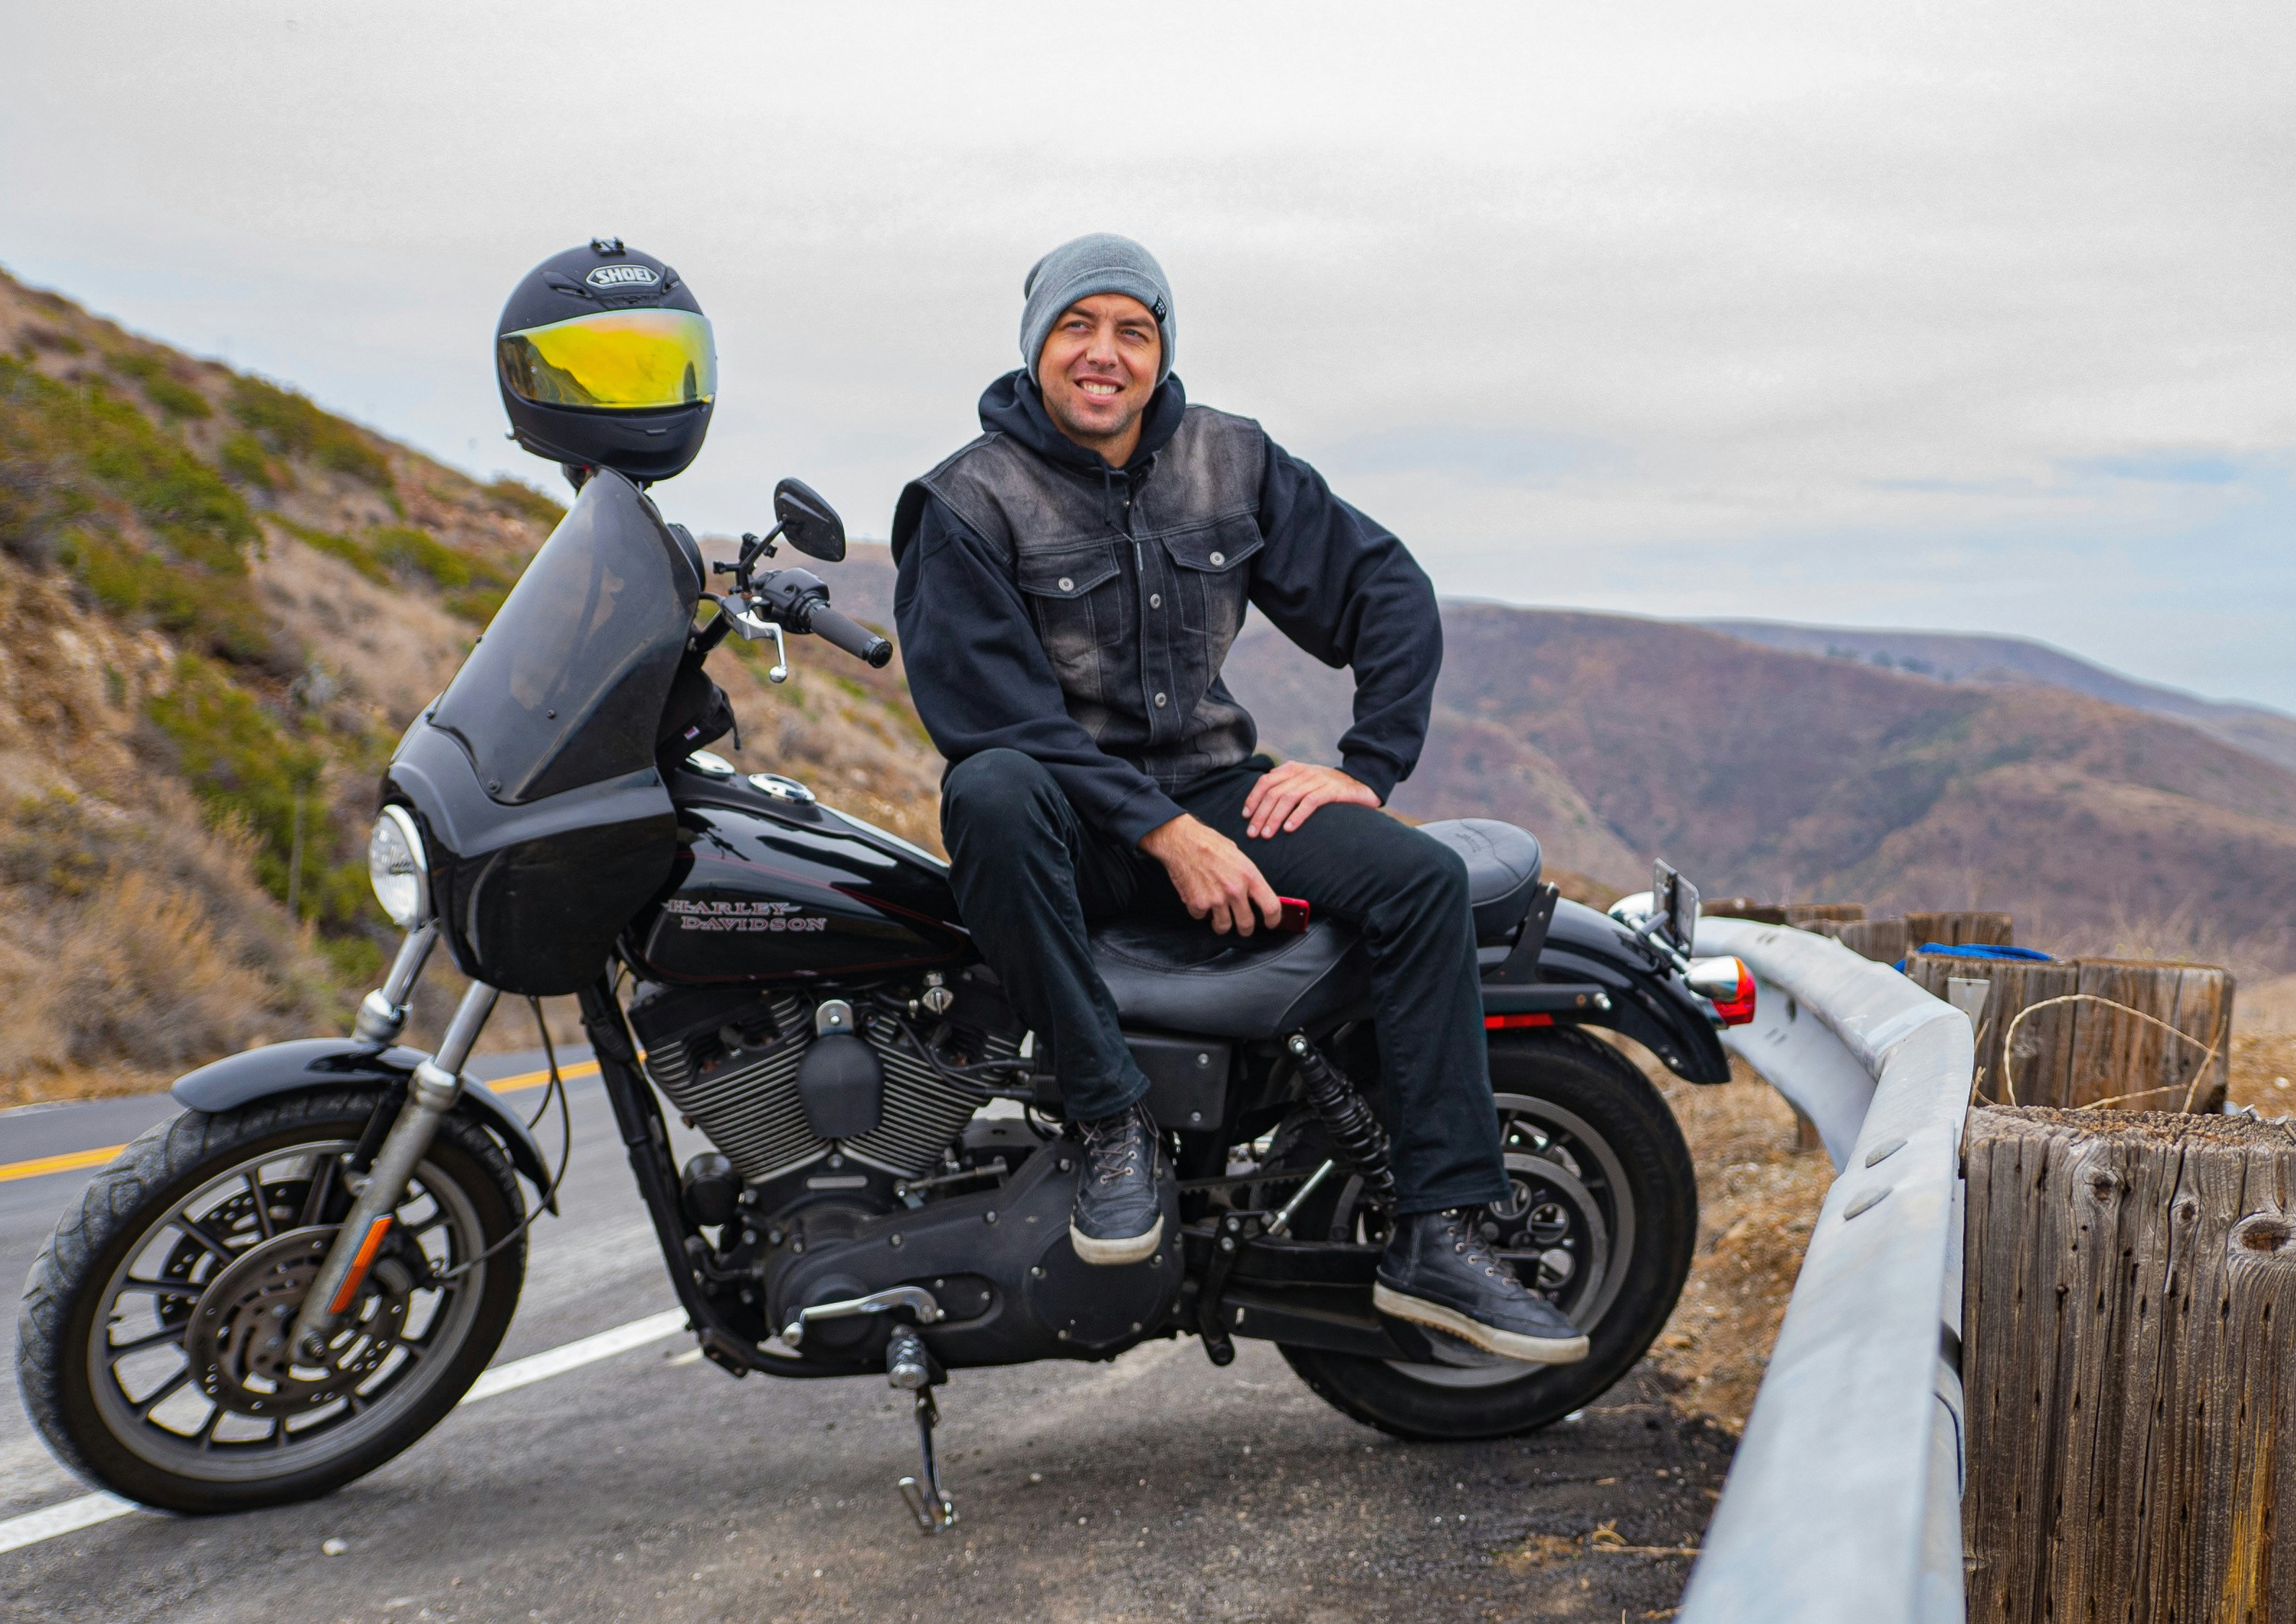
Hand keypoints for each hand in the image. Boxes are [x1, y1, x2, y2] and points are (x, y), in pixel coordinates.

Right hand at [1139, 814, 1282, 935]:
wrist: (1182, 840)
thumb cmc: (1210, 843)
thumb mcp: (1238, 856)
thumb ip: (1246, 877)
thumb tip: (1252, 893)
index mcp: (1249, 876)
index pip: (1271, 906)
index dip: (1274, 919)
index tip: (1271, 923)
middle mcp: (1235, 890)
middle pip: (1247, 924)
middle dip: (1245, 928)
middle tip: (1242, 926)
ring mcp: (1215, 899)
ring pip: (1224, 927)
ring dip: (1222, 924)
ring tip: (1218, 917)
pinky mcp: (1197, 904)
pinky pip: (1201, 917)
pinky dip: (1200, 912)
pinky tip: (1199, 899)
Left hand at [1241, 761, 1379, 838]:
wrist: (1361, 783)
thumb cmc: (1327, 788)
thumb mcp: (1304, 783)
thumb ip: (1285, 788)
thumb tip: (1260, 806)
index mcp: (1292, 769)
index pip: (1265, 781)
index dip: (1253, 798)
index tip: (1245, 816)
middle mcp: (1302, 772)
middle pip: (1273, 792)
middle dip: (1260, 814)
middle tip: (1252, 834)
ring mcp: (1317, 780)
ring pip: (1288, 798)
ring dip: (1274, 818)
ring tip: (1266, 835)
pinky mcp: (1331, 790)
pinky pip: (1310, 803)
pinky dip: (1297, 816)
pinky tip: (1289, 829)